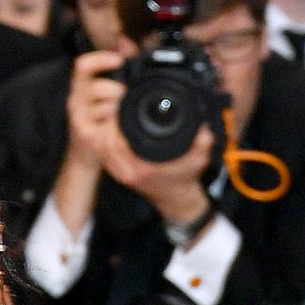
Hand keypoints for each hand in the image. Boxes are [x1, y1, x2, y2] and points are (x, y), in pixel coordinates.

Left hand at [63, 52, 215, 222]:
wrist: (177, 199)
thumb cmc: (186, 178)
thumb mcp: (199, 159)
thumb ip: (203, 143)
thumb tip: (204, 128)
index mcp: (140, 169)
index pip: (115, 142)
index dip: (115, 121)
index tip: (122, 105)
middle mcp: (126, 172)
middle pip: (103, 143)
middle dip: (108, 122)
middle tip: (117, 105)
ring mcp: (120, 173)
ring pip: (100, 148)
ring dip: (104, 129)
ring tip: (115, 112)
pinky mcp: (118, 171)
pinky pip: (103, 153)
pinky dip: (104, 138)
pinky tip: (112, 126)